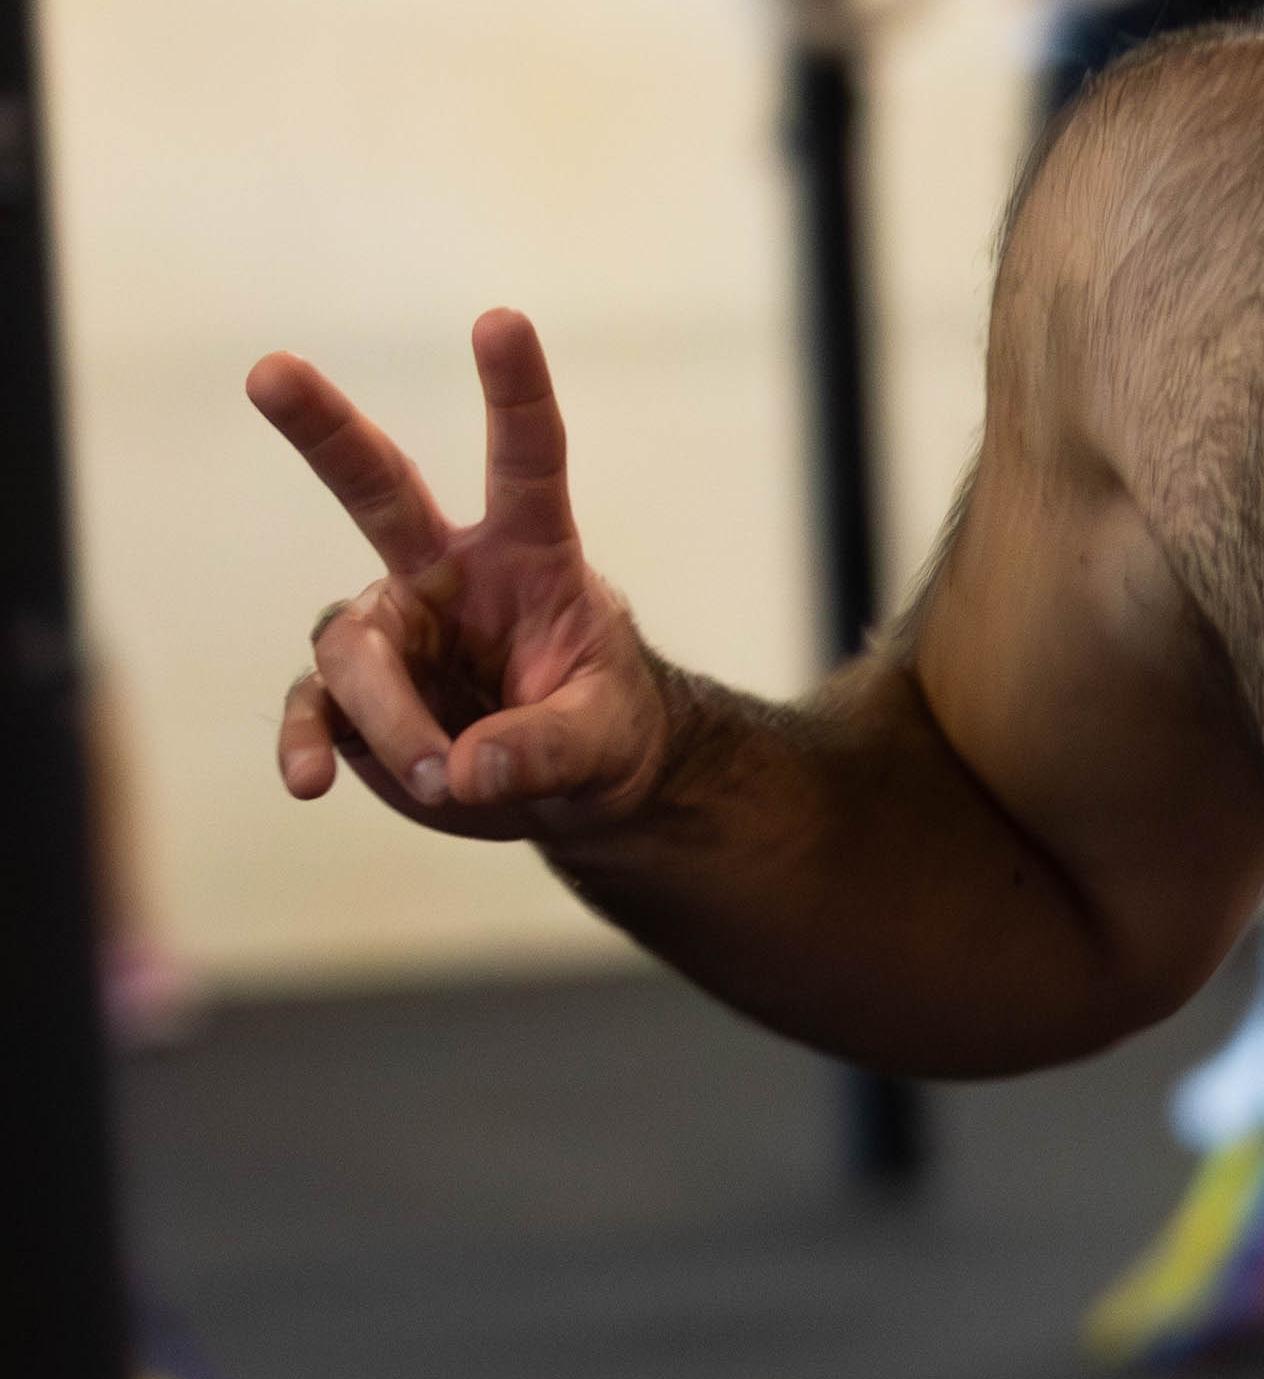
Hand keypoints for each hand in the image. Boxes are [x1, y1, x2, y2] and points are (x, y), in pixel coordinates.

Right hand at [249, 310, 670, 840]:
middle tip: (270, 370)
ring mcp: (393, 630)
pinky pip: (317, 709)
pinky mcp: (356, 696)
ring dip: (388, 716)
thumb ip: (546, 747)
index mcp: (530, 556)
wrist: (570, 786)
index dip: (515, 393)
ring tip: (441, 777)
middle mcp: (446, 573)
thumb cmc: (603, 730)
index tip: (501, 319)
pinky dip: (310, 743)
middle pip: (374, 487)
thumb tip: (466, 769)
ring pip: (352, 648)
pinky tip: (311, 780)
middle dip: (323, 427)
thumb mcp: (606, 741)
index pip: (526, 461)